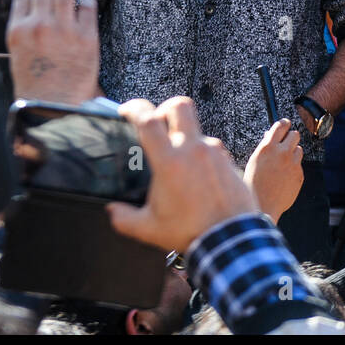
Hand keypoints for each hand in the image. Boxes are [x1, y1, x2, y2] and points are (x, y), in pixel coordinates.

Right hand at [7, 0, 99, 104]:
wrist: (54, 106)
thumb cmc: (35, 83)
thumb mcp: (18, 53)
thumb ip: (23, 28)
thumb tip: (31, 5)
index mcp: (18, 30)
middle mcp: (39, 26)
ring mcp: (64, 30)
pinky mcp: (86, 37)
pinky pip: (88, 5)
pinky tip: (86, 0)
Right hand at [108, 97, 257, 251]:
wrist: (232, 239)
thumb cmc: (191, 232)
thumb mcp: (149, 228)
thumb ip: (124, 218)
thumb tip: (113, 210)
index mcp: (170, 162)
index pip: (149, 120)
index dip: (134, 108)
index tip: (126, 110)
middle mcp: (194, 150)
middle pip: (180, 106)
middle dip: (165, 108)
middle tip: (157, 123)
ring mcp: (215, 153)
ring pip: (196, 131)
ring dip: (184, 139)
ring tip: (177, 164)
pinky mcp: (229, 161)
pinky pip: (212, 150)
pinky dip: (200, 157)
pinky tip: (196, 178)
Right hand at [242, 119, 302, 223]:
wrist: (262, 205)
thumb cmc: (254, 184)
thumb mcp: (254, 161)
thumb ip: (265, 147)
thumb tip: (270, 135)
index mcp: (268, 147)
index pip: (281, 125)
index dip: (284, 123)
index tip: (286, 124)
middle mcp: (282, 153)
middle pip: (295, 134)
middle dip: (291, 138)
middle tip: (286, 144)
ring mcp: (293, 164)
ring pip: (299, 149)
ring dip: (293, 153)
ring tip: (283, 164)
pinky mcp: (300, 174)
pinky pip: (299, 165)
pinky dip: (294, 168)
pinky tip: (284, 177)